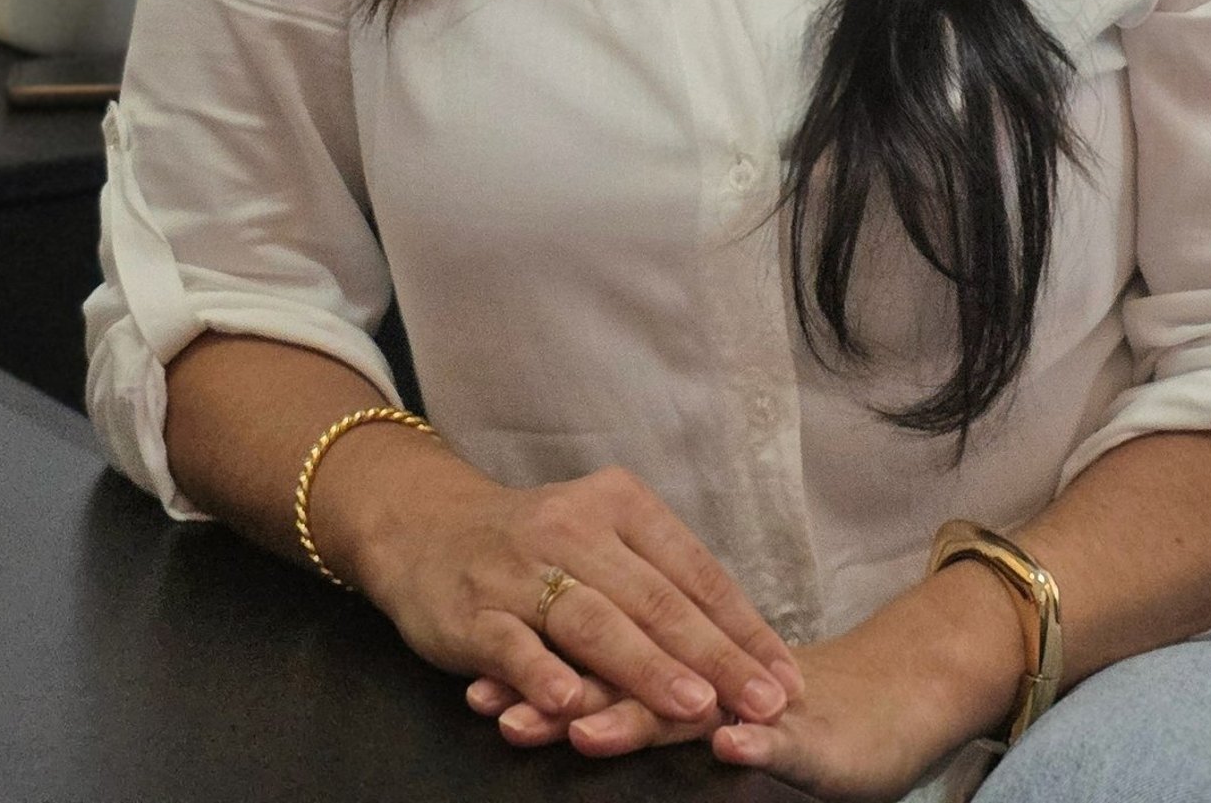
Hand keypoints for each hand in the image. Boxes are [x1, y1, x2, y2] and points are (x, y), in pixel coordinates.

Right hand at [318, 437, 803, 733]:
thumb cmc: (535, 546)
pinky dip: (542, 674)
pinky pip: (513, 643)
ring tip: (691, 705)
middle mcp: (575, 526)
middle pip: (655, 598)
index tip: (785, 675)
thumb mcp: (601, 541)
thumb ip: (657, 584)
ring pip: (593, 620)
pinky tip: (570, 704)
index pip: (694, 570)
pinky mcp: (472, 608)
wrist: (425, 527)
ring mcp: (521, 567)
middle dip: (714, 655)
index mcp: (619, 504)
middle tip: (763, 700)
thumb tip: (742, 647)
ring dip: (646, 667)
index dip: (743, 626)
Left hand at [464, 554, 1029, 797]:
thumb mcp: (703, 712)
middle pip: (630, 676)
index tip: (481, 688)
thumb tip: (556, 703)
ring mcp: (758, 702)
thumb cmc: (781, 712)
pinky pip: (781, 737)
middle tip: (501, 710)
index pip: (600, 661)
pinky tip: (728, 746)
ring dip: (637, 718)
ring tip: (582, 729)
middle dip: (564, 695)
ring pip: (692, 707)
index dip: (541, 673)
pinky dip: (754, 741)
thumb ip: (642, 701)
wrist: (882, 705)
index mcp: (679, 663)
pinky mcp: (812, 733)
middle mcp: (710, 675)